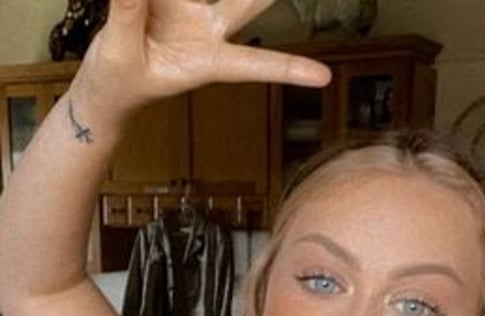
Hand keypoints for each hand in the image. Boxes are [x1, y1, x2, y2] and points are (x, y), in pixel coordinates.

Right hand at [76, 0, 330, 114]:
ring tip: (185, 0)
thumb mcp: (120, 54)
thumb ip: (130, 13)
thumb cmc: (120, 85)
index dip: (288, 70)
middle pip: (251, 3)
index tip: (323, 78)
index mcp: (207, 63)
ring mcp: (192, 11)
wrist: (107, 84)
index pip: (254, 65)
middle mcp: (208, 33)